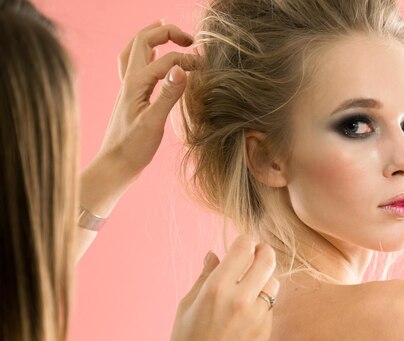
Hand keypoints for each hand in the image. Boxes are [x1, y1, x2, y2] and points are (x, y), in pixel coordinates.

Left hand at [95, 19, 198, 182]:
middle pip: (143, 40)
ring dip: (151, 36)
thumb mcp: (154, 122)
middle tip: (189, 38)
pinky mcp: (130, 97)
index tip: (205, 68)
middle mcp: (129, 80)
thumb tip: (182, 69)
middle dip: (166, 32)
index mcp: (136, 83)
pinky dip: (144, 53)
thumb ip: (168, 94)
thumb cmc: (133, 148)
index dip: (188, 59)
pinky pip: (134, 65)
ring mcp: (128, 87)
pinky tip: (152, 56)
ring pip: (135, 50)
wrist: (115, 166)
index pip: (167, 59)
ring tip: (164, 28)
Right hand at [157, 235, 279, 340]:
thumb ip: (205, 275)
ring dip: (265, 278)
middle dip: (263, 252)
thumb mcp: (188, 303)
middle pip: (267, 259)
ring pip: (274, 281)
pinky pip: (271, 305)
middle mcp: (240, 299)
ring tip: (252, 284)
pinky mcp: (266, 330)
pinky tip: (248, 310)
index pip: (244, 248)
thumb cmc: (186, 340)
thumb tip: (213, 253)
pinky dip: (263, 302)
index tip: (242, 245)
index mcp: (217, 288)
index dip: (245, 241)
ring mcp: (256, 316)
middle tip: (257, 254)